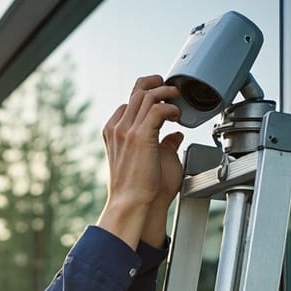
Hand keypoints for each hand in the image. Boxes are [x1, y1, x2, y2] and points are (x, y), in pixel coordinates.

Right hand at [98, 76, 183, 247]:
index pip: (128, 103)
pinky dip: (170, 108)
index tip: (161, 101)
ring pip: (146, 96)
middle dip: (156, 85)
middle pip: (136, 93)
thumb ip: (161, 144)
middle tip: (171, 89)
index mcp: (114, 134)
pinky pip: (157, 109)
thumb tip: (174, 136)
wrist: (131, 205)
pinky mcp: (140, 136)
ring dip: (165, 94)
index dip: (146, 98)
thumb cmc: (139, 191)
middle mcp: (118, 128)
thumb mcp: (148, 160)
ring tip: (177, 99)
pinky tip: (177, 116)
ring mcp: (127, 131)